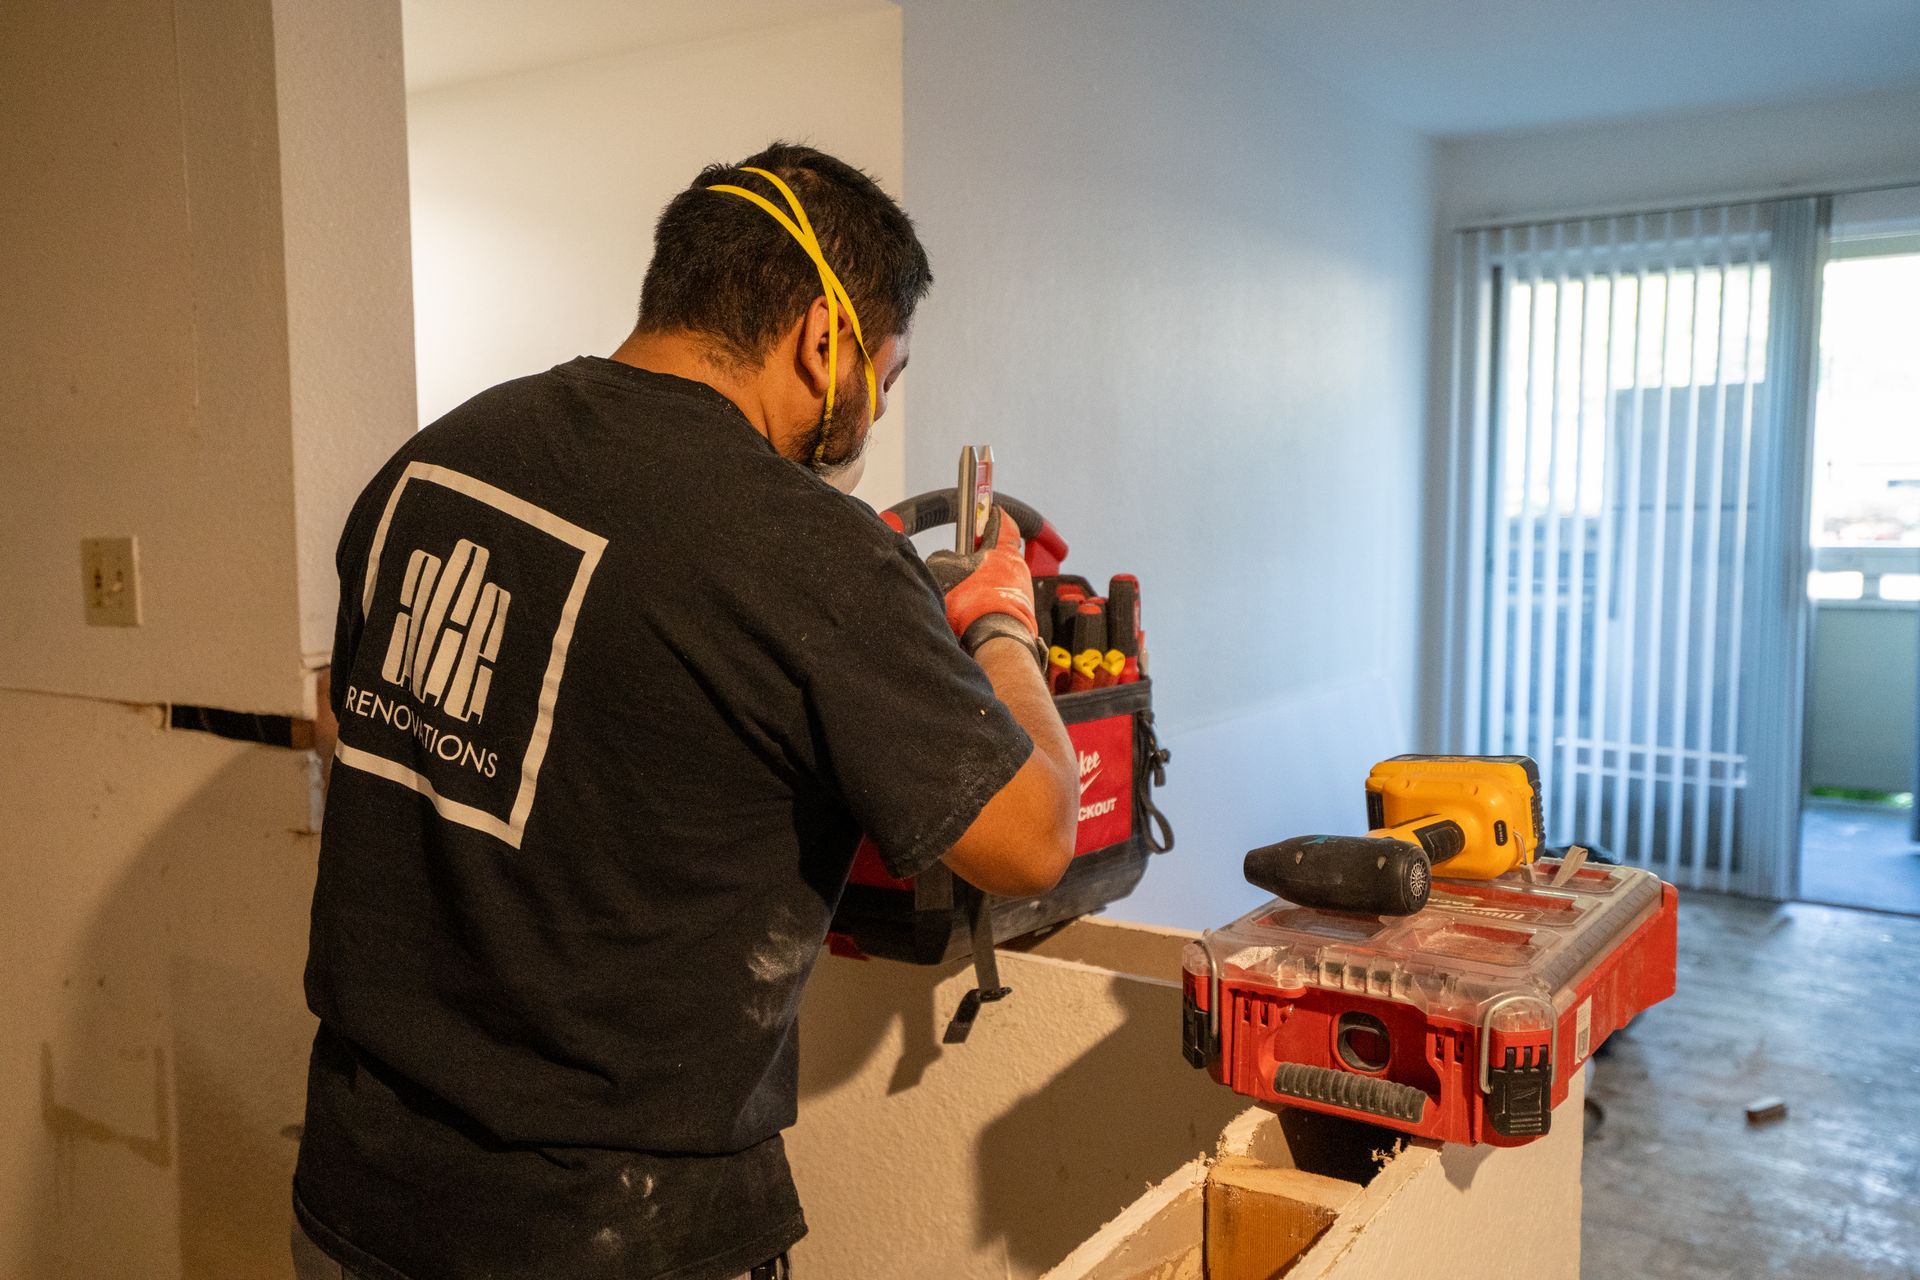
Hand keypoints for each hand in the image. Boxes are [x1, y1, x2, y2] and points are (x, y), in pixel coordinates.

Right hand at [924, 506, 1042, 663]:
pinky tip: (973, 609)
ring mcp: (1022, 591)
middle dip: (982, 554)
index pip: (1003, 523)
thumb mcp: (945, 571)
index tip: (990, 511)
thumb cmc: (975, 604)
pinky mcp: (1021, 611)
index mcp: (1003, 551)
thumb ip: (944, 557)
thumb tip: (945, 558)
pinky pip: (1002, 598)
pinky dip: (990, 599)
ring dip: (985, 580)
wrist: (996, 640)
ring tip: (964, 590)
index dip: (994, 515)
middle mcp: (1018, 569)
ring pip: (1000, 578)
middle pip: (1000, 553)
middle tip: (965, 557)